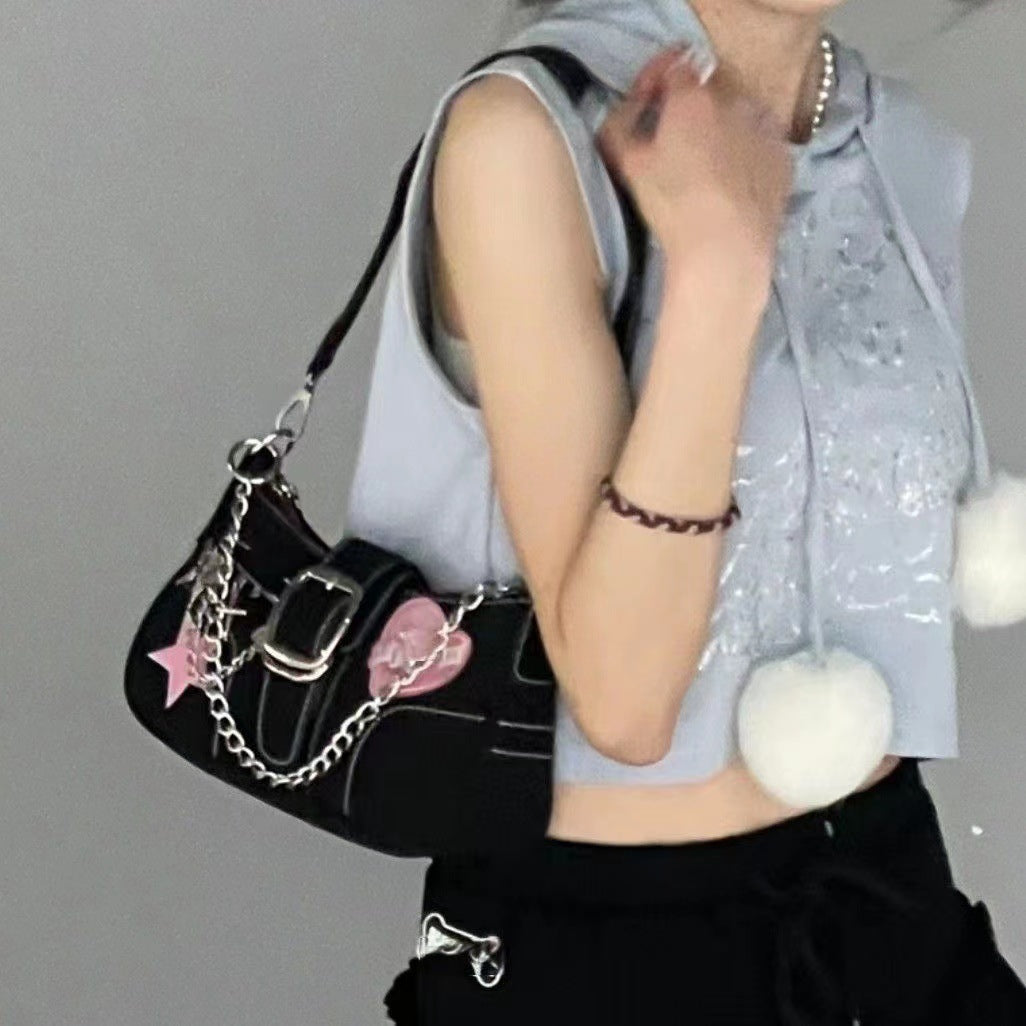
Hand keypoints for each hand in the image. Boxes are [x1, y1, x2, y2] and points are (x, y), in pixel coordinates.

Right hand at [596, 43, 793, 294]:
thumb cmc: (673, 206)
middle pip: (708, 93)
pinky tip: (735, 185)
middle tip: (677, 147)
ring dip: (724, 131)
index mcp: (691, 98)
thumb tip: (623, 112)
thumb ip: (619, 129)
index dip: (659, 82)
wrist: (726, 249)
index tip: (648, 104)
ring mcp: (764, 128)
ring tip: (709, 169)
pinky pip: (762, 145)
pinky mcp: (784, 158)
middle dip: (692, 111)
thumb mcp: (628, 167)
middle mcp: (733, 102)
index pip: (674, 67)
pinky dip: (749, 155)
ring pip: (739, 117)